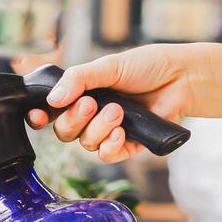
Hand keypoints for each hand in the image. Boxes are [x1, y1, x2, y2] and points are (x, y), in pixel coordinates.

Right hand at [26, 45, 198, 163]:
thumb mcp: (108, 66)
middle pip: (64, 131)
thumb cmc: (147, 66)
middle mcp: (91, 115)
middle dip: (74, 119)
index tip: (38, 116)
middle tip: (91, 104)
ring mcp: (108, 131)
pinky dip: (110, 145)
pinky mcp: (127, 145)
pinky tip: (121, 132)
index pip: (51, 111)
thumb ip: (78, 79)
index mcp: (81, 94)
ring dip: (98, 128)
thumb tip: (52, 99)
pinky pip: (106, 155)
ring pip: (85, 143)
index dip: (40, 117)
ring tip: (118, 111)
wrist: (183, 78)